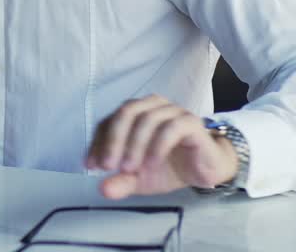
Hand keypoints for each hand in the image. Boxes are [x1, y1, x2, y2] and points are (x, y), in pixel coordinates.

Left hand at [84, 94, 237, 199]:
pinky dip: (157, 146)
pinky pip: (171, 128)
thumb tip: (103, 190)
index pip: (109, 121)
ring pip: (147, 118)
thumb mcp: (140, 179)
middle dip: (113, 140)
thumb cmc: (168, 167)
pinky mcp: (191, 122)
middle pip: (126, 112)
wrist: (204, 171)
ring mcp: (172, 111)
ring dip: (134, 145)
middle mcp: (152, 106)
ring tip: (129, 169)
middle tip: (108, 166)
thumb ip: (121, 182)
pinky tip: (151, 164)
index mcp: (134, 113)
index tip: (91, 165)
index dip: (98, 142)